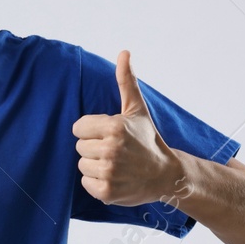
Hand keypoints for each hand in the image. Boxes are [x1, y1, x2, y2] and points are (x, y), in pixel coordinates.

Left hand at [71, 50, 184, 206]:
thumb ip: (126, 81)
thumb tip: (124, 52)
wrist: (166, 174)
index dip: (91, 131)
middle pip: (79, 147)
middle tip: (115, 151)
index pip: (78, 128)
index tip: (109, 135)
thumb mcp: (136, 109)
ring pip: (82, 165)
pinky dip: (97, 183)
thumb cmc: (147, 139)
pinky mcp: (106, 191)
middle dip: (94, 148)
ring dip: (95, 166)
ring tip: (115, 164)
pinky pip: (86, 183)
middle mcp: (111, 149)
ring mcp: (109, 172)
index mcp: (114, 127)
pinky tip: (114, 178)